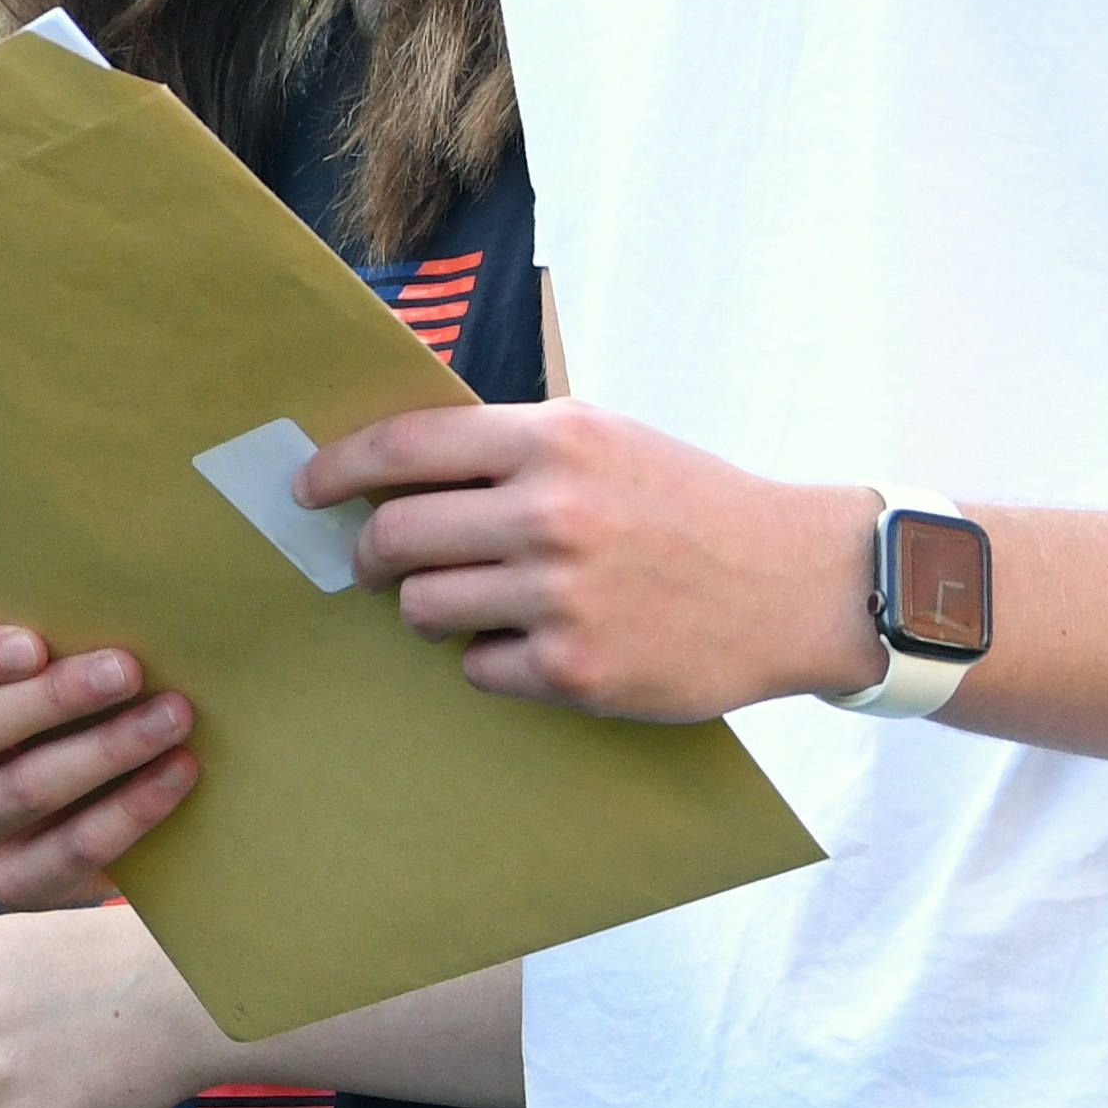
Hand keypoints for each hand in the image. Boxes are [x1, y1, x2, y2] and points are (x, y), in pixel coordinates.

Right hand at [0, 619, 195, 908]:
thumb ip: (49, 628)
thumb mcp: (35, 658)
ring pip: (23, 791)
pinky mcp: (6, 879)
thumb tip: (118, 592)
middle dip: (56, 697)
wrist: (78, 791)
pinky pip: (68, 851)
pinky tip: (176, 773)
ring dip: (106, 750)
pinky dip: (130, 811)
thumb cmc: (55, 697)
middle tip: (128, 669)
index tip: (34, 643)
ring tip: (172, 717)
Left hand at [309, 402, 877, 721]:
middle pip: (394, 537)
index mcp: (554, 440)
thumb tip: (392, 465)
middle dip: (372, 556)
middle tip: (379, 565)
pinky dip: (493, 659)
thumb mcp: (606, 440)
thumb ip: (509, 449)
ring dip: (431, 610)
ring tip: (476, 603)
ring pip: (424, 608)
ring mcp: (562, 594)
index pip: (403, 446)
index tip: (307, 490)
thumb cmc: (689, 505)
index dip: (336, 470)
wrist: (800, 582)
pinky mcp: (576, 668)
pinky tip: (540, 643)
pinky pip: (478, 668)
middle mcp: (552, 512)